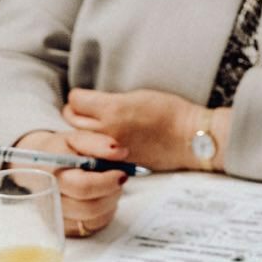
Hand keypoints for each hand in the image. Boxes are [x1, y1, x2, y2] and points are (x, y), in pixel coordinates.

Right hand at [13, 128, 128, 235]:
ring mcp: (57, 218)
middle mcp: (51, 200)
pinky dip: (104, 212)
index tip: (121, 174)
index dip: (107, 182)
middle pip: (91, 207)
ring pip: (95, 218)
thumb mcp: (75, 138)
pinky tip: (99, 197)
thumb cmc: (60, 151)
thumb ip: (97, 143)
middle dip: (112, 193)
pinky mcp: (66, 229)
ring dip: (109, 202)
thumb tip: (121, 152)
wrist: (39, 166)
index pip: (83, 187)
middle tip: (117, 178)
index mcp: (52, 175)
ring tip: (106, 185)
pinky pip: (94, 226)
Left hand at [64, 87, 205, 172]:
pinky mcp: (118, 165)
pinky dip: (93, 150)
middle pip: (71, 120)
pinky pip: (94, 156)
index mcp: (112, 110)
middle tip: (83, 112)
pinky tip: (101, 145)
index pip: (75, 100)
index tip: (84, 98)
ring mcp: (110, 152)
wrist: (189, 139)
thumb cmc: (169, 112)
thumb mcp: (136, 96)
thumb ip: (109, 102)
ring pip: (79, 141)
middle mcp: (107, 131)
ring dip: (81, 134)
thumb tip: (91, 106)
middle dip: (75, 114)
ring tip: (91, 129)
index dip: (78, 97)